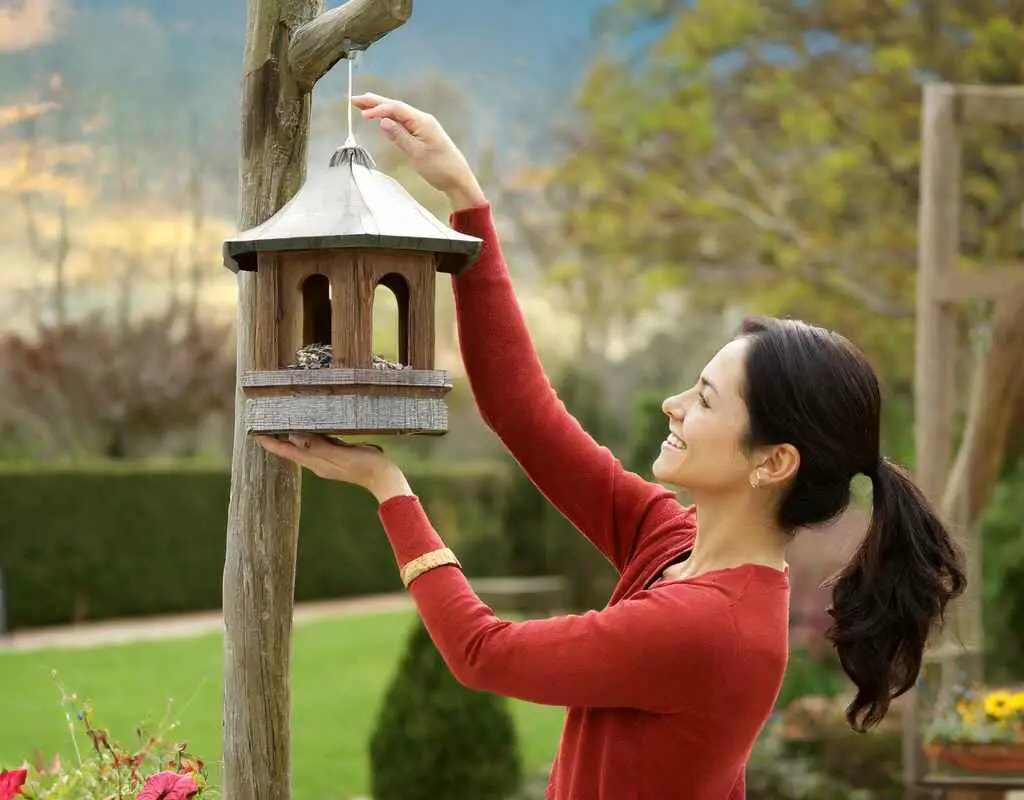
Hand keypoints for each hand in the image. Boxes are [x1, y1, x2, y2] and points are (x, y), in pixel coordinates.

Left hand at [255, 434, 412, 502]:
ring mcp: (329, 460)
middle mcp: (319, 462)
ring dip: (293, 435)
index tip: (255, 434)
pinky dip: (311, 435)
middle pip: (293, 449)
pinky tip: (311, 427)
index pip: (288, 452)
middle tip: (266, 422)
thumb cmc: (365, 465)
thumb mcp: (340, 454)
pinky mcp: (339, 456)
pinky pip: (319, 444)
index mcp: (317, 463)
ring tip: (283, 422)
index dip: (271, 444)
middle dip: (279, 437)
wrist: (385, 478)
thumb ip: (318, 445)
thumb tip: (295, 436)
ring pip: (305, 446)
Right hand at [352, 92, 487, 210]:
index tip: (362, 115)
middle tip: (355, 100)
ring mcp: (423, 127)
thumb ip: (400, 136)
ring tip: (363, 105)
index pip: (395, 109)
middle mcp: (423, 120)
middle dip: (375, 103)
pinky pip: (403, 122)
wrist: (458, 179)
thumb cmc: (440, 168)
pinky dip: (390, 118)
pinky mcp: (423, 135)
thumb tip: (383, 122)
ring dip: (381, 109)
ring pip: (398, 114)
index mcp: (422, 121)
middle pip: (395, 107)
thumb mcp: (417, 154)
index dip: (377, 109)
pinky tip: (381, 118)